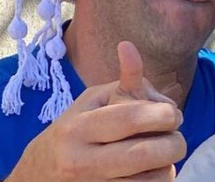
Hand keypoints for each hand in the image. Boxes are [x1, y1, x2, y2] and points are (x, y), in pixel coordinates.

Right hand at [6, 41, 186, 181]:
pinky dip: (159, 180)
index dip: (162, 114)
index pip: (130, 118)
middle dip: (174, 142)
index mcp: (78, 127)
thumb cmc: (75, 131)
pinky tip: (152, 171)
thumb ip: (122, 81)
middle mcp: (81, 161)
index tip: (173, 114)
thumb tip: (129, 46)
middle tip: (176, 136)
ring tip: (162, 154)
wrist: (39, 176)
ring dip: (168, 164)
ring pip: (151, 179)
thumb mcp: (92, 102)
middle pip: (145, 152)